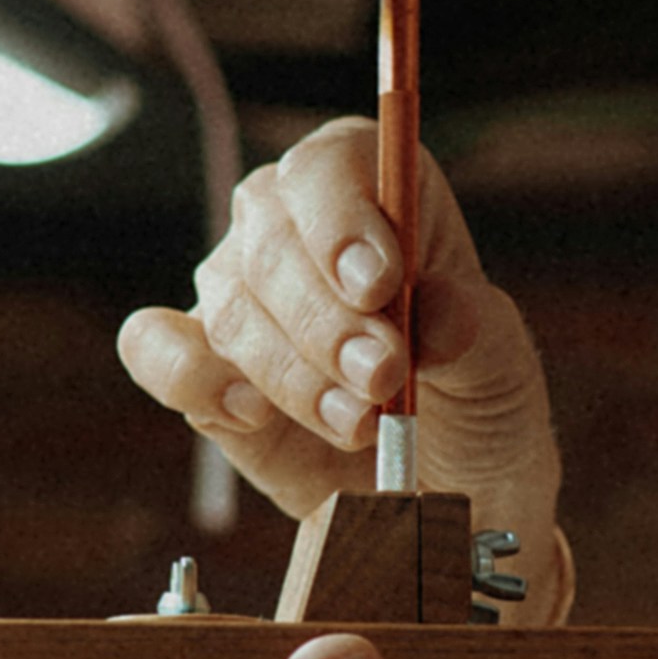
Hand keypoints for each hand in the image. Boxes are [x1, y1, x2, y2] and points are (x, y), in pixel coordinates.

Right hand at [115, 115, 565, 563]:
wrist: (443, 492)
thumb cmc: (476, 407)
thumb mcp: (501, 368)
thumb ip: (469, 332)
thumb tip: (434, 313)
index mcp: (376, 193)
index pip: (331, 166)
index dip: (344, 218)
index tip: (379, 285)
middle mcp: (296, 229)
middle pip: (272, 240)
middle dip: (326, 322)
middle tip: (382, 380)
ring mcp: (244, 296)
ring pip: (228, 306)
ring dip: (291, 374)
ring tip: (358, 426)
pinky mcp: (204, 366)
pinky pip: (157, 347)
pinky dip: (191, 377)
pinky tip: (253, 415)